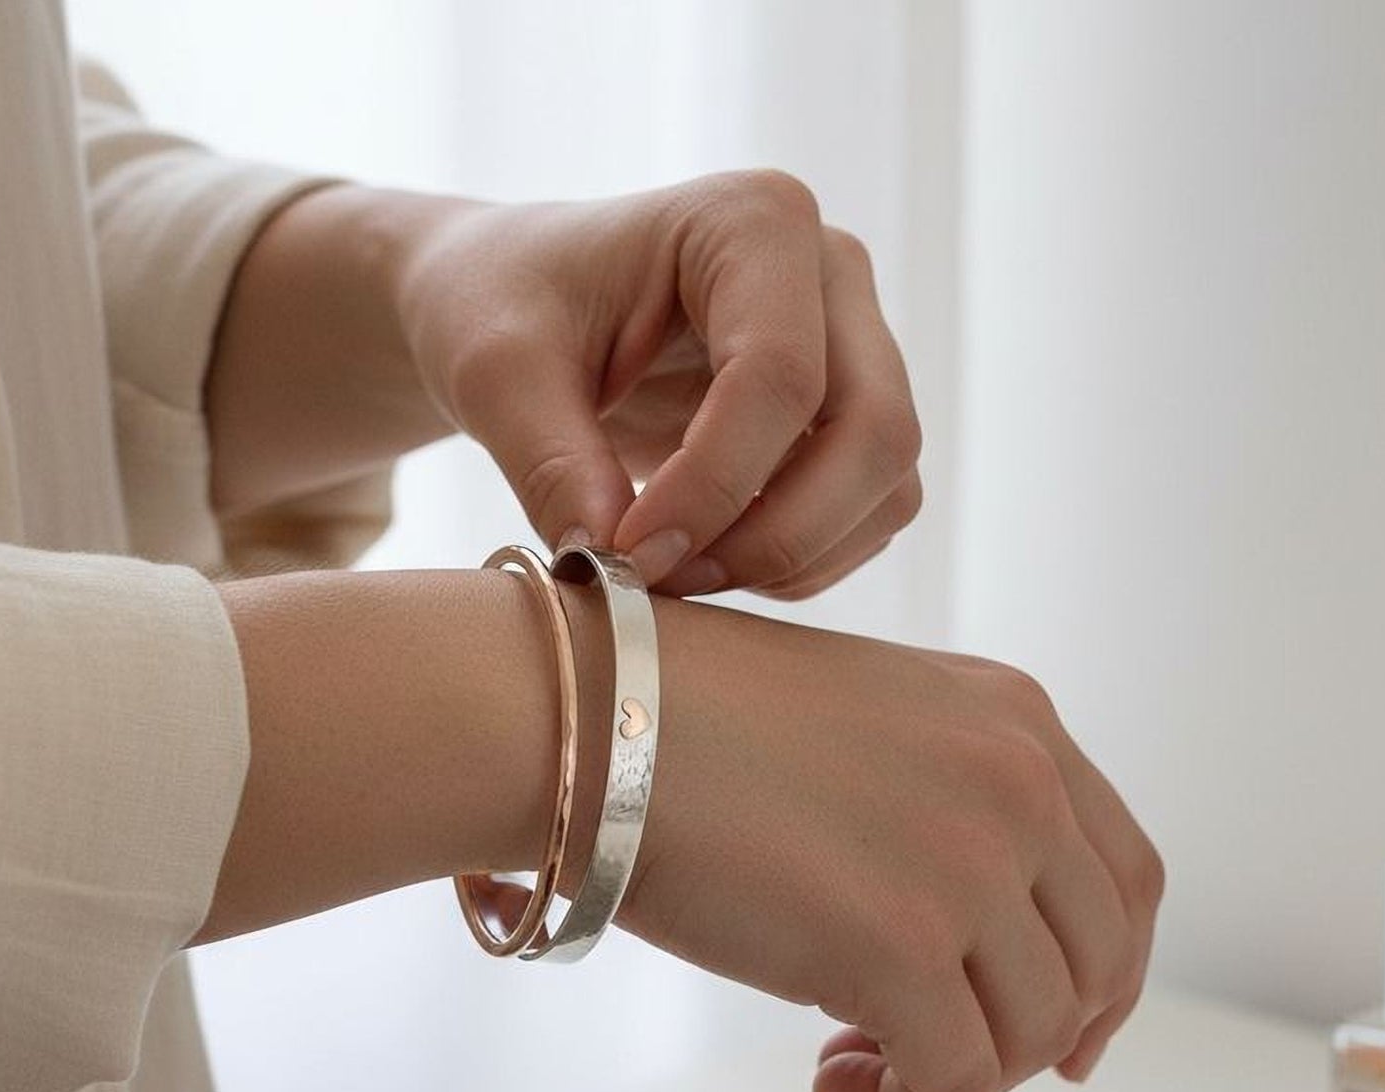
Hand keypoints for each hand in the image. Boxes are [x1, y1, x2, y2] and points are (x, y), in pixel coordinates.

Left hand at [397, 173, 922, 598]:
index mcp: (751, 219)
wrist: (513, 305)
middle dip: (778, 535)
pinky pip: (871, 513)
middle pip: (875, 433)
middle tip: (667, 580)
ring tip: (679, 574)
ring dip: (794, 557)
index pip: (780, 376)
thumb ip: (552, 464)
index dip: (713, 487)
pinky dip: (802, 561)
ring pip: (887, 484)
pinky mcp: (852, 412)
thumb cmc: (502, 305)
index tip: (627, 554)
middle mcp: (831, 270)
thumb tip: (614, 564)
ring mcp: (857, 342)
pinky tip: (711, 558)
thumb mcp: (497, 375)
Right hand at [618, 598, 1163, 1091]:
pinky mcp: (901, 945)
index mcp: (1017, 722)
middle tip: (934, 1062)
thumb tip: (976, 944)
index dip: (1107, 978)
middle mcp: (1019, 784)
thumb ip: (950, 801)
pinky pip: (956, 1079)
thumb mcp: (870, 723)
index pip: (1127, 881)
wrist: (586, 716)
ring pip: (1032, 1035)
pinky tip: (830, 1083)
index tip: (1061, 1039)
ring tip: (853, 1062)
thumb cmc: (685, 721)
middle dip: (1028, 1042)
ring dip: (953, 1078)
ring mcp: (968, 863)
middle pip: (1095, 968)